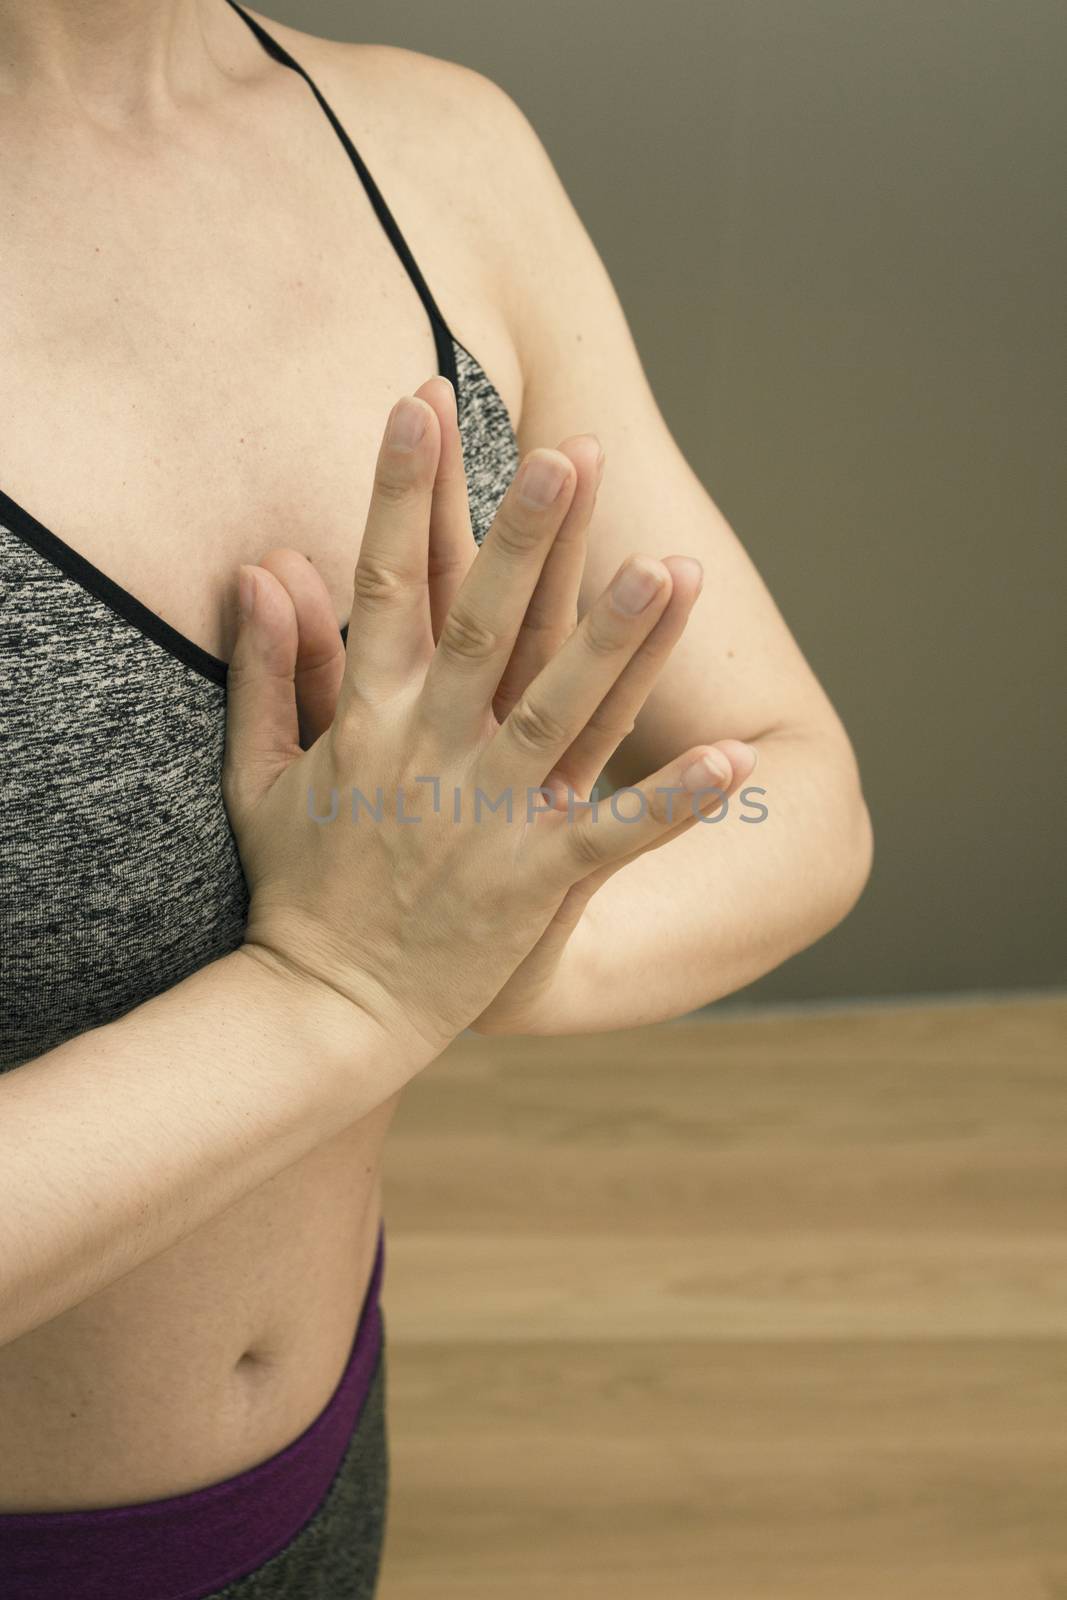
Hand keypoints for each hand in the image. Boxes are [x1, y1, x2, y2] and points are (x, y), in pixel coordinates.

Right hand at [222, 376, 739, 1064]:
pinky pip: (618, 832)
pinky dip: (676, 797)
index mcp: (364, 719)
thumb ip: (265, 667)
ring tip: (672, 567)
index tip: (416, 403)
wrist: (324, 1013)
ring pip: (564, 710)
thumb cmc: (296, 890)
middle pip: (487, 627)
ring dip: (620, 640)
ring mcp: (489, 814)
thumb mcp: (256, 775)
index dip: (399, 492)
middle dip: (527, 536)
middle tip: (572, 453)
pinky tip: (736, 756)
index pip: (381, 584)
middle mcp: (431, 752)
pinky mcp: (537, 878)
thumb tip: (262, 565)